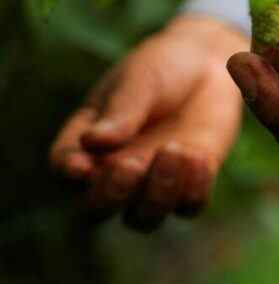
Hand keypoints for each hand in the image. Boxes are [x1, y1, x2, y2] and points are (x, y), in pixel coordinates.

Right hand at [50, 16, 247, 230]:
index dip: (69, 172)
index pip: (64, 166)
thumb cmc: (163, 68)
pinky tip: (199, 157)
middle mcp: (114, 172)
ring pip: (143, 218)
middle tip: (128, 165)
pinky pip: (189, 206)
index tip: (81, 165)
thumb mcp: (140, 81)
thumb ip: (122, 111)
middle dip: (110, 195)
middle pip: (96, 210)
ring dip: (157, 194)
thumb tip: (92, 141)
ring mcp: (153, 183)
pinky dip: (193, 191)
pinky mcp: (192, 184)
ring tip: (174, 150)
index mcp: (87, 142)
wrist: (210, 65)